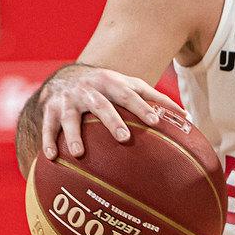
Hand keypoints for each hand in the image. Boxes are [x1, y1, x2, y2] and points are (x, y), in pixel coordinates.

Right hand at [40, 67, 166, 160]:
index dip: (142, 107)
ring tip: (79, 153)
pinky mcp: (50, 109)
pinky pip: (48, 126)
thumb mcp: (128, 85)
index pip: (129, 94)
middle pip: (101, 105)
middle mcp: (89, 90)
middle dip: (112, 121)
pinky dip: (49, 140)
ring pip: (71, 118)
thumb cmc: (107, 87)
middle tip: (124, 138)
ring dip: (74, 135)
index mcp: (111, 83)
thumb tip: (187, 116)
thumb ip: (154, 98)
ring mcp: (68, 100)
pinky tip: (52, 157)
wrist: (65, 77)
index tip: (155, 121)